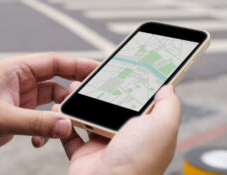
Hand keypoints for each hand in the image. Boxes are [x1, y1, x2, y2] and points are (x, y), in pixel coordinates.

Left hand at [0, 53, 97, 155]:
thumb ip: (36, 122)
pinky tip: (37, 140)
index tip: (97, 69)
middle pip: (58, 81)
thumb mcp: (3, 117)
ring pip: (52, 102)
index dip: (77, 64)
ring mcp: (23, 97)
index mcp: (18, 69)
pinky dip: (45, 128)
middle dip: (72, 92)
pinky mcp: (21, 112)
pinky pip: (43, 117)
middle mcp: (23, 80)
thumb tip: (65, 125)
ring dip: (58, 115)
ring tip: (61, 126)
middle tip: (89, 101)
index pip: (55, 62)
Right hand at [35, 84, 181, 174]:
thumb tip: (167, 88)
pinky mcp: (84, 152)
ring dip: (80, 102)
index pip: (137, 101)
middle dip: (100, 91)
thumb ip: (168, 105)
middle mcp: (124, 138)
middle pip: (110, 106)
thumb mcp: (162, 127)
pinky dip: (65, 121)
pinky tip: (62, 109)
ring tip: (74, 88)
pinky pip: (71, 132)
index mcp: (144, 131)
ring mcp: (102, 145)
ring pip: (90, 116)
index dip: (129, 84)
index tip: (121, 68)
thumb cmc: (137, 162)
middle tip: (92, 77)